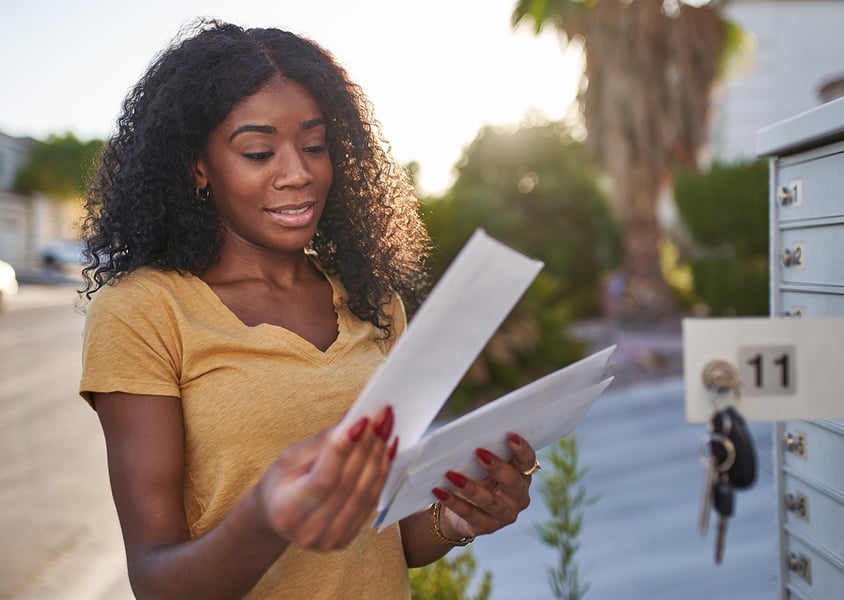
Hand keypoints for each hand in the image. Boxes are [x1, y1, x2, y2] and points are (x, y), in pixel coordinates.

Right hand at [257, 405, 396, 550]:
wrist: (277, 516)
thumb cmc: (281, 483)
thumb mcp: (289, 458)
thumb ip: (322, 443)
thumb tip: (352, 421)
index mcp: (288, 511)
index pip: (323, 479)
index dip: (344, 449)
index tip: (362, 420)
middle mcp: (310, 531)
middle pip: (349, 485)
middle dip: (368, 446)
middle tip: (381, 417)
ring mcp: (331, 538)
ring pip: (365, 493)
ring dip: (379, 457)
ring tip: (386, 429)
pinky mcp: (348, 536)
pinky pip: (371, 501)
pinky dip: (382, 473)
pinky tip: (386, 450)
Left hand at [433, 432, 536, 539]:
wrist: (461, 507)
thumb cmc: (475, 476)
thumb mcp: (482, 464)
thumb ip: (484, 453)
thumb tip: (467, 436)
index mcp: (521, 475)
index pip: (527, 460)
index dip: (522, 448)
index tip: (509, 435)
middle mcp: (518, 496)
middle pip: (512, 481)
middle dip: (496, 467)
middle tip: (479, 452)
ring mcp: (504, 514)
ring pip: (490, 501)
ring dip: (471, 487)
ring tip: (452, 474)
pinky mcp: (486, 527)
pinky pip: (470, 514)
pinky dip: (454, 502)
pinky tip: (440, 491)